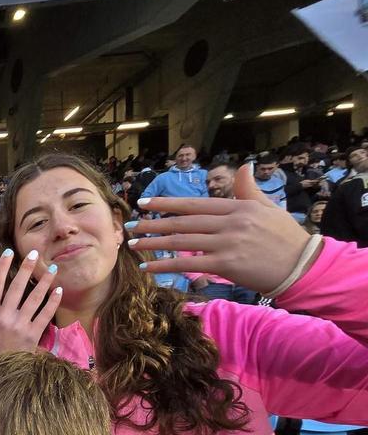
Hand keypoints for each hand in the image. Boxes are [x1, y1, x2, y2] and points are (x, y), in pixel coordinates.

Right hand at [0, 248, 60, 357]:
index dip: (3, 267)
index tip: (10, 253)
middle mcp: (4, 316)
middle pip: (16, 287)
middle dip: (26, 268)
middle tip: (34, 254)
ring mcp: (19, 325)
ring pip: (34, 298)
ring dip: (44, 281)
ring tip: (51, 269)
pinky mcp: (32, 335)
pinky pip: (45, 314)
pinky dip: (53, 302)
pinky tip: (58, 291)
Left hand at [132, 164, 318, 294]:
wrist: (303, 266)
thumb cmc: (286, 238)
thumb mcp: (269, 208)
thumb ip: (250, 190)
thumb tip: (245, 166)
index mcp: (238, 207)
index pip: (194, 204)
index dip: (167, 203)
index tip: (145, 203)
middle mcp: (230, 222)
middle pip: (183, 222)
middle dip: (153, 223)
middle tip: (130, 225)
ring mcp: (227, 243)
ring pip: (182, 241)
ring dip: (154, 243)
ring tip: (133, 244)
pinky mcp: (226, 264)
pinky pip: (188, 264)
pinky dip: (165, 265)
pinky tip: (147, 267)